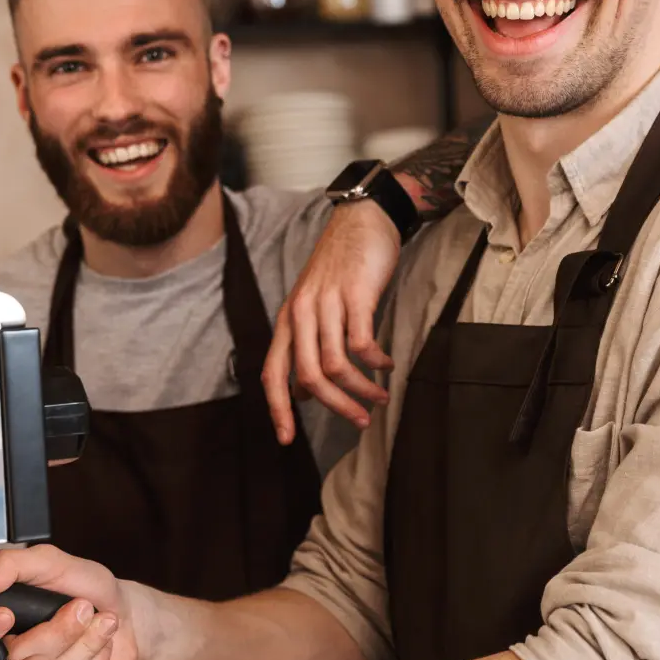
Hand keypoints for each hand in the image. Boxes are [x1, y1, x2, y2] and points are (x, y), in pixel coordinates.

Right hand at [0, 546, 139, 659]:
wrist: (129, 618)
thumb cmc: (87, 589)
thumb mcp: (53, 564)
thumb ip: (14, 563)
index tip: (5, 613)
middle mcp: (1, 658)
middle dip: (35, 639)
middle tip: (71, 613)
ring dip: (70, 641)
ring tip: (91, 615)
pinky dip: (89, 657)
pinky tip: (102, 637)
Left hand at [264, 200, 397, 443]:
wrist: (362, 219)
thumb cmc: (342, 266)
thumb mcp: (314, 304)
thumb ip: (306, 343)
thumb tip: (303, 391)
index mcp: (287, 320)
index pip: (272, 373)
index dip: (277, 410)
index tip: (286, 440)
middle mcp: (301, 313)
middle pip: (308, 376)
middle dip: (335, 407)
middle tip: (360, 421)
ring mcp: (327, 303)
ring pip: (334, 365)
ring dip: (360, 389)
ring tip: (380, 396)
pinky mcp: (355, 294)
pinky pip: (361, 343)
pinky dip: (375, 361)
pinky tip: (387, 363)